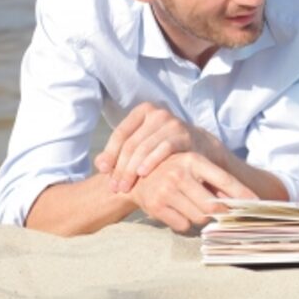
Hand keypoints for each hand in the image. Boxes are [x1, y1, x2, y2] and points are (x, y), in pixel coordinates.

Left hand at [95, 102, 223, 192]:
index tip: (103, 171)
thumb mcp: (142, 143)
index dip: (110, 153)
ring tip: (124, 187)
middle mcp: (158, 114)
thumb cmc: (164, 146)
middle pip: (131, 143)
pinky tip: (142, 174)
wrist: (200, 146)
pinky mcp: (184, 136)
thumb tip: (99, 165)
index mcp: (144, 111)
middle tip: (114, 186)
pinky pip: (163, 149)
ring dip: (132, 170)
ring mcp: (172, 123)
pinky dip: (151, 161)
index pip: (121, 133)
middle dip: (120, 167)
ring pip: (144, 148)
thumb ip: (120, 151)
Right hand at [128, 151, 256, 232]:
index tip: (257, 204)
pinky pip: (183, 226)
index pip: (225, 180)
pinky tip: (177, 211)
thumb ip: (216, 183)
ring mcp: (166, 190)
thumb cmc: (173, 173)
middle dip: (220, 213)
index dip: (243, 194)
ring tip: (192, 207)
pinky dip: (185, 223)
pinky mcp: (155, 206)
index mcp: (194, 160)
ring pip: (199, 218)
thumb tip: (241, 202)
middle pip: (213, 206)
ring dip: (201, 218)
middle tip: (223, 213)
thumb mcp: (193, 169)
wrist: (133, 177)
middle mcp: (180, 173)